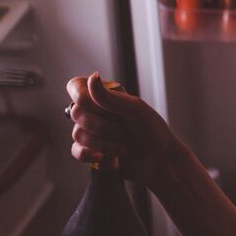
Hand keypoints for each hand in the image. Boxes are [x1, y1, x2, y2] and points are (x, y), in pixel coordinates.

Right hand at [66, 72, 180, 186]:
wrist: (158, 158)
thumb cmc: (151, 129)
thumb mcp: (134, 109)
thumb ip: (110, 96)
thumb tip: (92, 76)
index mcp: (104, 95)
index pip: (76, 87)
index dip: (82, 97)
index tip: (102, 107)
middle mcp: (94, 111)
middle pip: (76, 113)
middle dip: (101, 125)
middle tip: (122, 131)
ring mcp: (91, 131)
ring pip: (77, 134)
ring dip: (102, 143)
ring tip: (123, 147)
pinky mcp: (90, 150)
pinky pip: (76, 151)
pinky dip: (88, 155)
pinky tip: (102, 157)